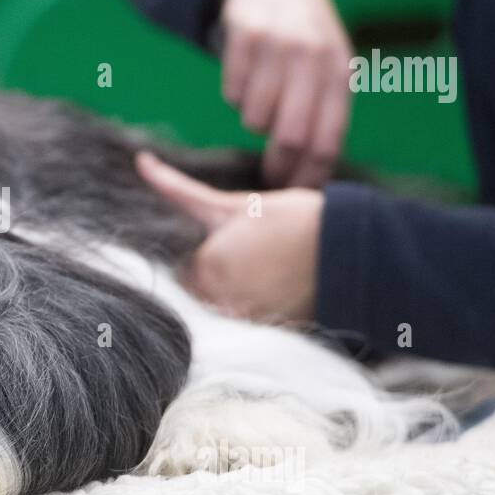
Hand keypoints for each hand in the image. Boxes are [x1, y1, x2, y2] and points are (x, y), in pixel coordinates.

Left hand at [137, 151, 320, 322]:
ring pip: (219, 306)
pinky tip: (275, 288)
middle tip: (252, 252)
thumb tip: (142, 163)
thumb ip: (182, 191)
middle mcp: (221, 299)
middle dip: (213, 272)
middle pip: (196, 289)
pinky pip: (243, 323)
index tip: (230, 240)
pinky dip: (252, 307)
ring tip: (266, 269)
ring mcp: (245, 320)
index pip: (180, 266)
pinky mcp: (268, 332)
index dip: (201, 251)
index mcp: (208, 266)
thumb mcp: (236, 203)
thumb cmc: (295, 219)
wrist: (352, 250)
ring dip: (232, 291)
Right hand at [220, 0, 352, 187]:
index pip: (328, 140)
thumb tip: (313, 176)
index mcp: (340, 72)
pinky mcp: (244, 35)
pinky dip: (235, 97)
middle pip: (291, 136)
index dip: (310, 175)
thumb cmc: (305, 41)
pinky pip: (231, 93)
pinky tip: (246, 78)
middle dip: (278, 165)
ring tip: (261, 106)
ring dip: (254, 123)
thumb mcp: (329, 69)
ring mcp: (278, 44)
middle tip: (268, 176)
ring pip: (255, 118)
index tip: (295, 195)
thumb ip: (326, 113)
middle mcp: (313, 56)